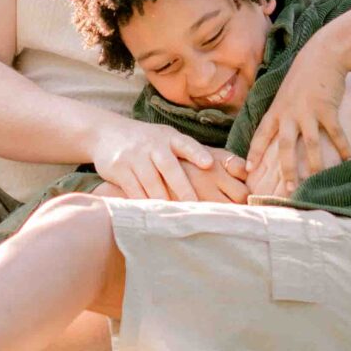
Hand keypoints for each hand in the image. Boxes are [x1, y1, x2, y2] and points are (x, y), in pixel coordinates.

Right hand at [91, 118, 248, 203]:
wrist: (108, 134)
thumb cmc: (150, 143)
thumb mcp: (170, 139)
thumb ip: (198, 153)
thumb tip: (243, 170)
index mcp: (170, 138)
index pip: (186, 144)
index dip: (197, 154)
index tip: (209, 165)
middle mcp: (153, 145)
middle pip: (170, 168)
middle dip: (183, 188)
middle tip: (196, 206)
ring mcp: (135, 157)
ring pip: (151, 184)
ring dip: (164, 201)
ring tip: (176, 217)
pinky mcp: (119, 169)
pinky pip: (134, 191)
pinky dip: (144, 204)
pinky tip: (153, 215)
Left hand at [246, 49, 350, 201]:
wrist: (322, 55)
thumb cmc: (303, 77)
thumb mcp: (284, 95)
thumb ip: (279, 115)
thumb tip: (272, 133)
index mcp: (276, 111)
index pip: (261, 136)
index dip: (254, 154)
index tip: (248, 170)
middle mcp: (290, 114)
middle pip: (285, 147)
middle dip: (286, 170)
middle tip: (288, 189)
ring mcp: (309, 112)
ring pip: (311, 145)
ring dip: (316, 165)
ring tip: (319, 181)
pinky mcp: (327, 109)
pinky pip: (336, 134)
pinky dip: (343, 148)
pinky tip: (349, 160)